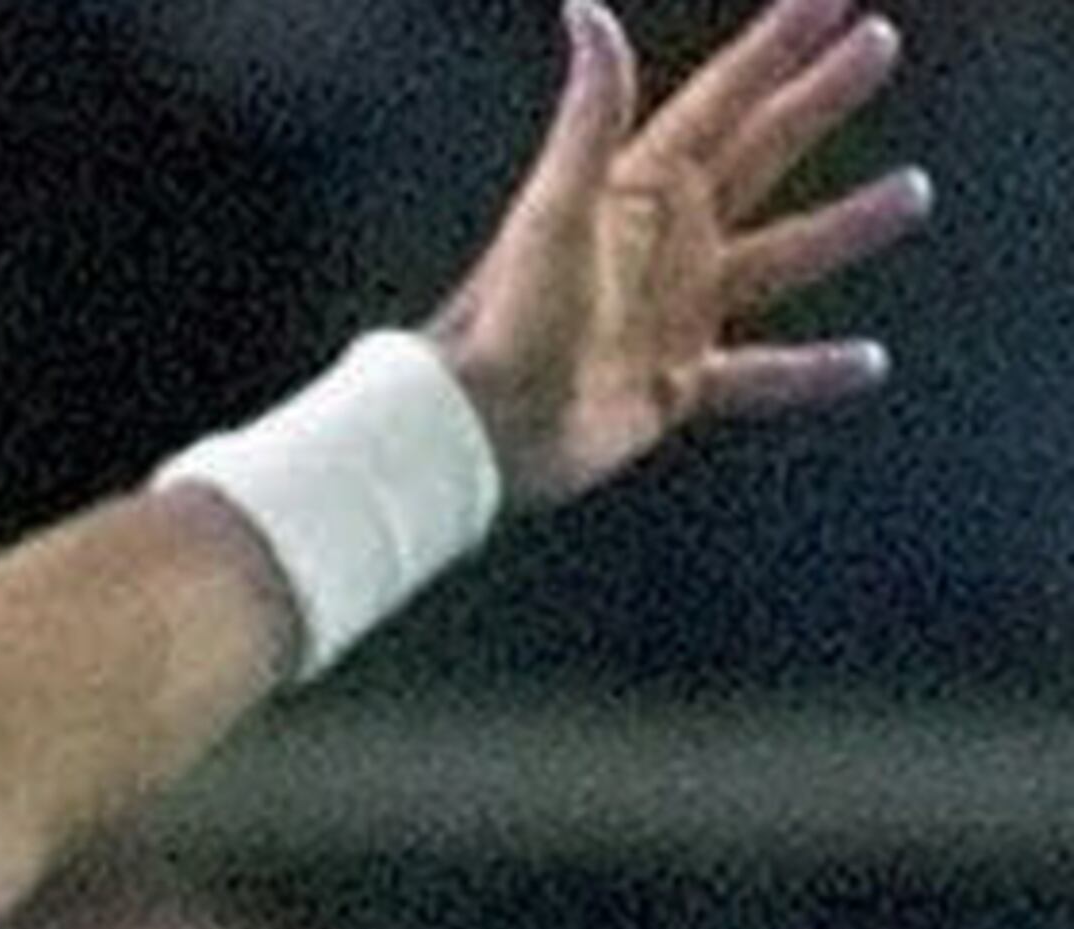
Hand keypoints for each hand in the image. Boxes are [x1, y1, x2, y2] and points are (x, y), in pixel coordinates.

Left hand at [430, 0, 929, 510]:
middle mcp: (666, 242)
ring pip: (782, 257)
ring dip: (845, 227)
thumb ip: (589, 113)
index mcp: (638, 190)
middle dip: (819, 98)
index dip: (775, 46)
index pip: (723, 99)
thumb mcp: (556, 206)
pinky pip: (763, 373)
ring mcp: (676, 311)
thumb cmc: (505, 315)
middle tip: (879, 45)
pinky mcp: (677, 382)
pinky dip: (814, 372)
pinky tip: (868, 362)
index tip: (831, 0)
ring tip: (911, 191)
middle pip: (763, 152)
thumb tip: (586, 12)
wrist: (478, 426)